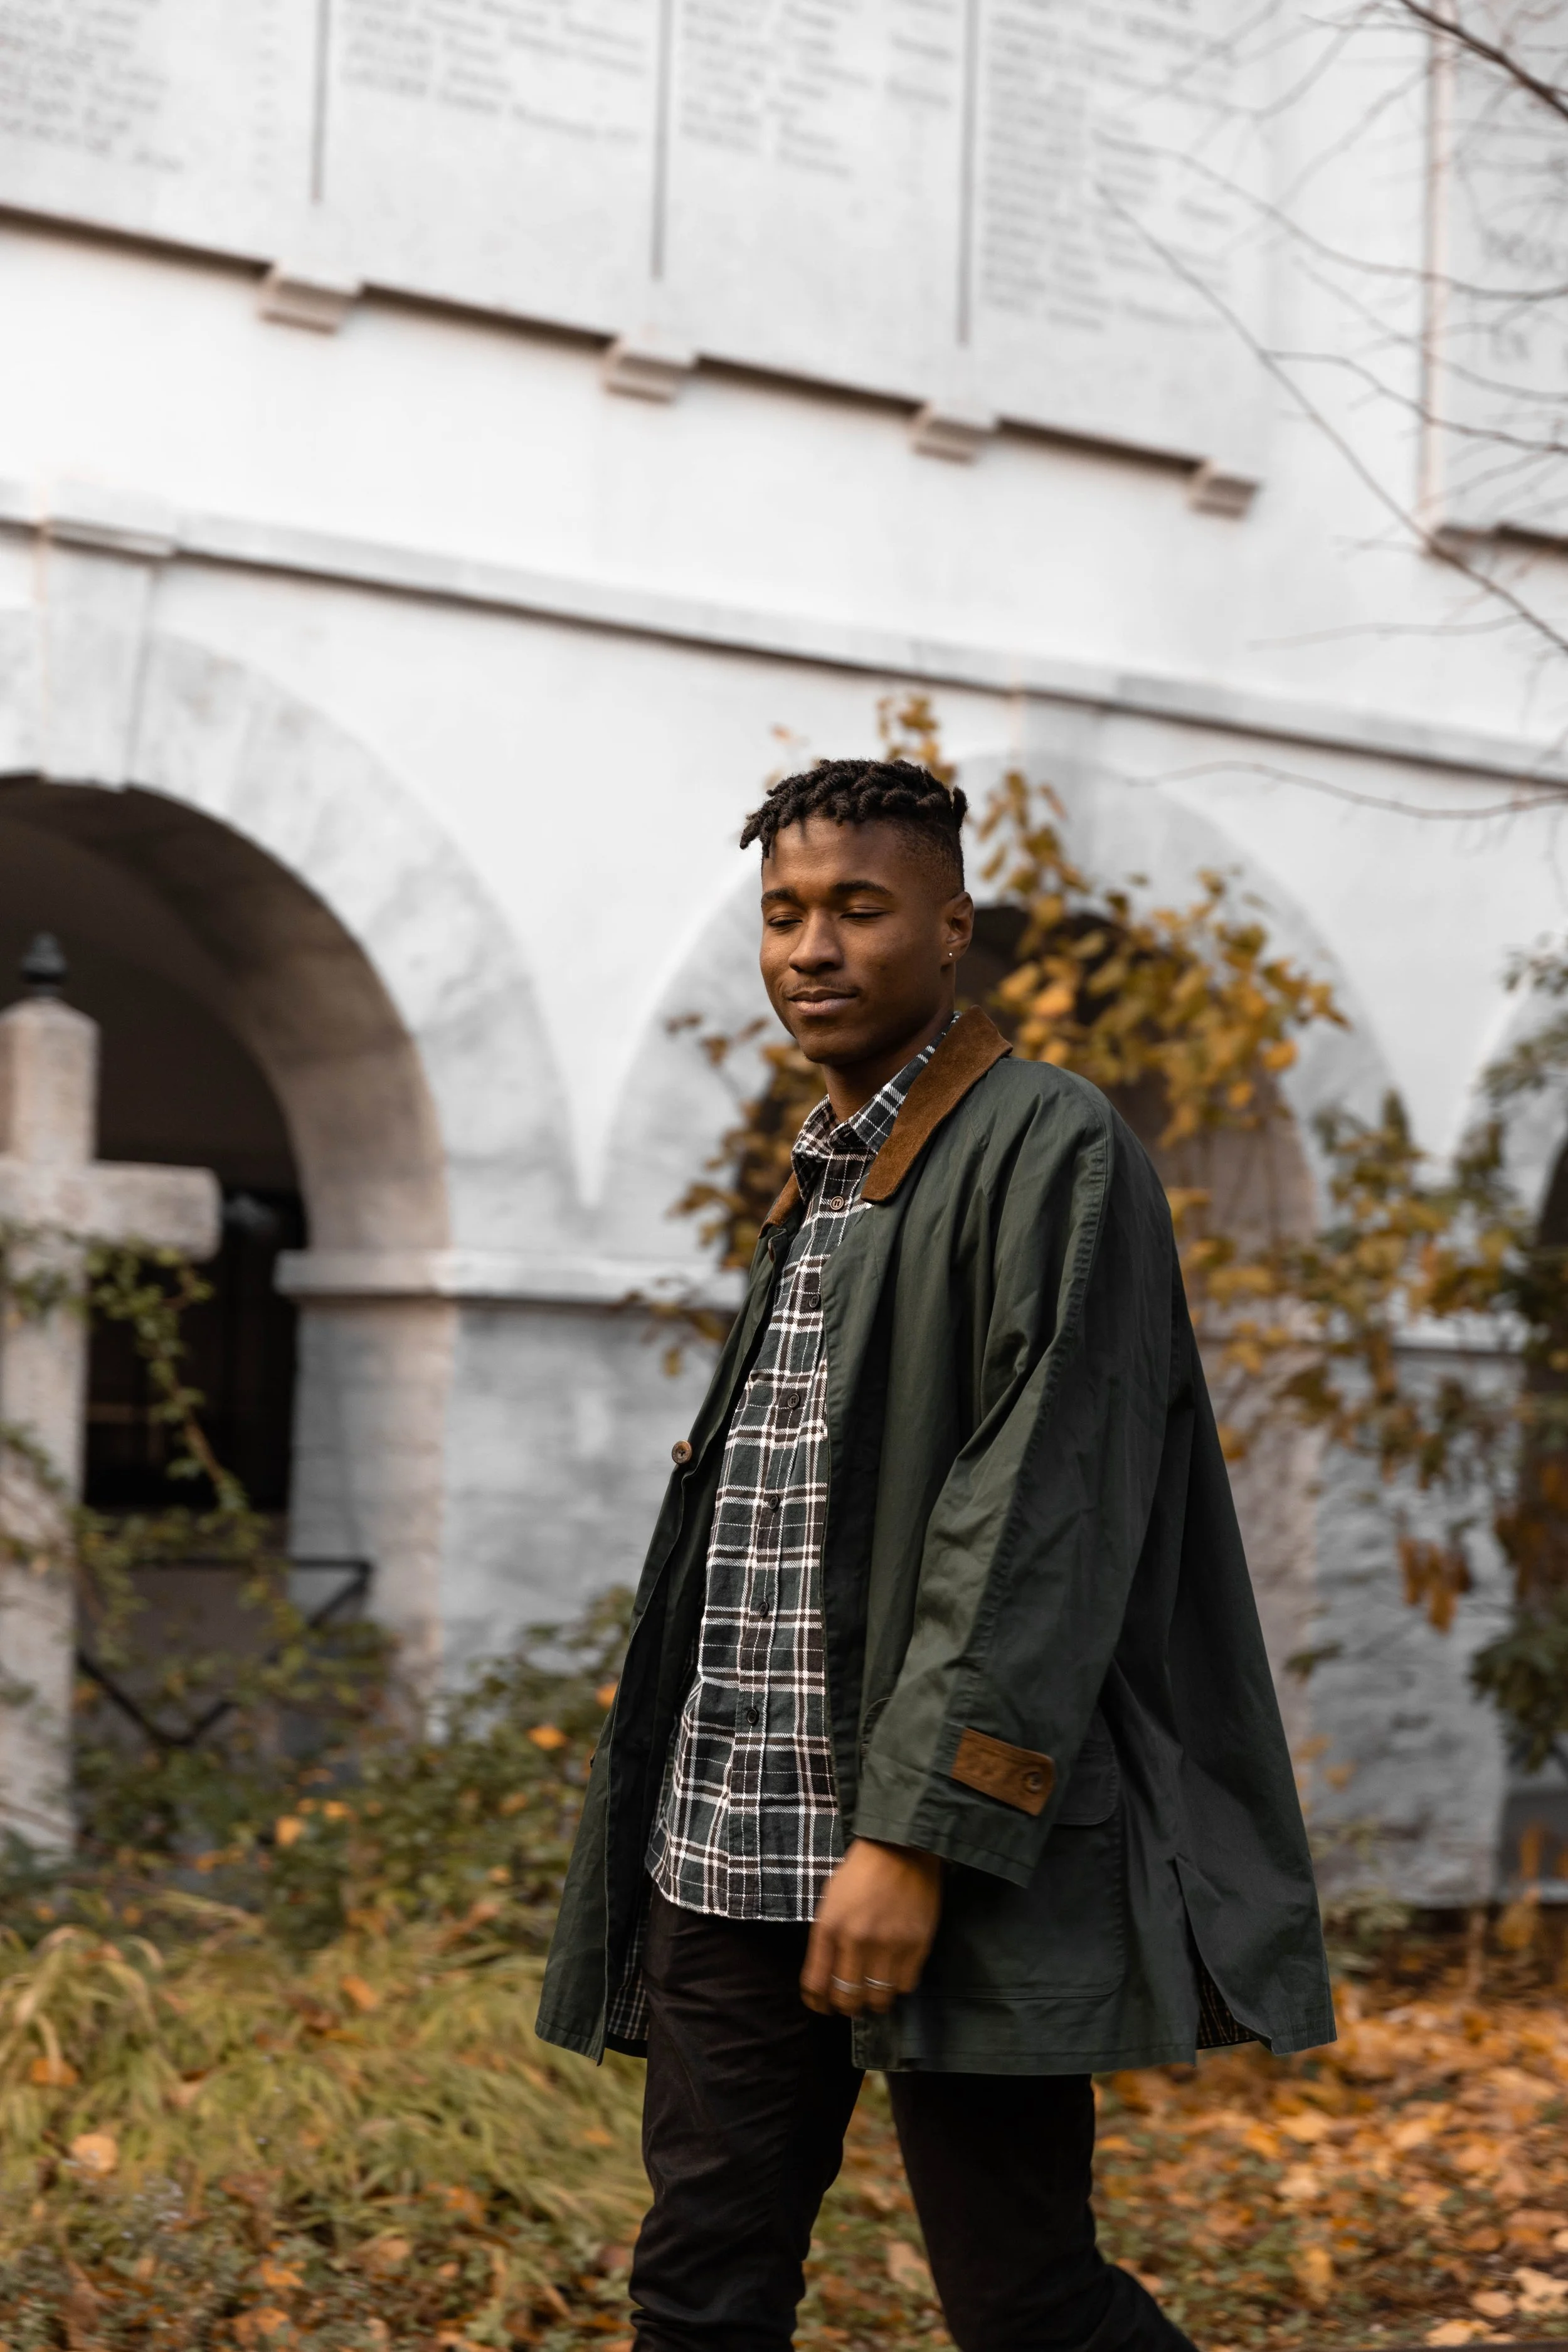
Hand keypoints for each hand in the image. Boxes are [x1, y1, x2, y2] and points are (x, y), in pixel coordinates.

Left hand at [800, 1839, 942, 2016]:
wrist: (903, 1848)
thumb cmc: (861, 1871)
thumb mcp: (830, 1899)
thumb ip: (826, 1937)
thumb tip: (828, 1974)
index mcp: (829, 1927)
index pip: (816, 1984)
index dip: (817, 2003)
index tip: (822, 2006)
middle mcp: (856, 1941)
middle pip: (847, 1999)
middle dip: (846, 2007)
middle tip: (850, 2003)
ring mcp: (889, 1946)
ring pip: (878, 1999)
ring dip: (874, 2001)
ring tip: (874, 1992)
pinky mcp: (917, 1946)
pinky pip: (905, 1986)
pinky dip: (898, 1986)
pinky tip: (895, 1975)